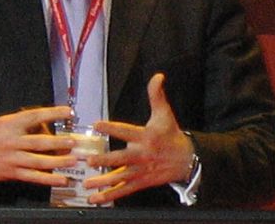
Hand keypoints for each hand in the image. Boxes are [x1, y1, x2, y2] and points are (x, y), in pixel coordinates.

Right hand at [0, 106, 77, 185]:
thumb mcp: (6, 121)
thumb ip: (26, 123)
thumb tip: (48, 125)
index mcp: (11, 124)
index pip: (35, 116)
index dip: (52, 113)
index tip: (68, 111)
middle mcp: (12, 141)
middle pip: (38, 142)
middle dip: (57, 142)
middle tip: (72, 141)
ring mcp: (13, 158)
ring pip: (38, 161)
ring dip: (57, 161)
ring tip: (72, 158)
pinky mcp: (13, 172)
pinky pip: (33, 176)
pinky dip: (48, 178)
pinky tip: (60, 178)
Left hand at [83, 73, 194, 203]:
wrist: (187, 159)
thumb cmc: (171, 134)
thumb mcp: (164, 113)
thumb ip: (156, 94)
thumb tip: (157, 76)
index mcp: (145, 136)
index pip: (125, 131)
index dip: (111, 128)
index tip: (96, 124)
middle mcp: (141, 154)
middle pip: (121, 158)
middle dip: (105, 160)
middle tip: (89, 160)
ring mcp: (141, 170)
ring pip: (120, 177)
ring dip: (103, 181)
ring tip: (88, 184)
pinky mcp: (141, 182)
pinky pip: (124, 190)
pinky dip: (110, 195)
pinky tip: (96, 199)